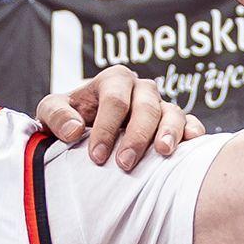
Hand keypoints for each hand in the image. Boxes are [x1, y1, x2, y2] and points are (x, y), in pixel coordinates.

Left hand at [36, 66, 203, 169]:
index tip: (97, 157)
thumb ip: (56, 115)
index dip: (106, 128)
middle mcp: (140, 89)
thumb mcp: (51, 111)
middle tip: (125, 163)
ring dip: (169, 132)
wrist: (85, 123)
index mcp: (113, 80)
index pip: (114, 100)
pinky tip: (191, 144)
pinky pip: (189, 122)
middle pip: (146, 106)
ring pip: (172, 112)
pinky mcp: (173, 121)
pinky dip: (192, 131)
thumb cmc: (69, 116)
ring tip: (163, 153)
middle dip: (136, 135)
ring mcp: (160, 104)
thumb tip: (74, 130)